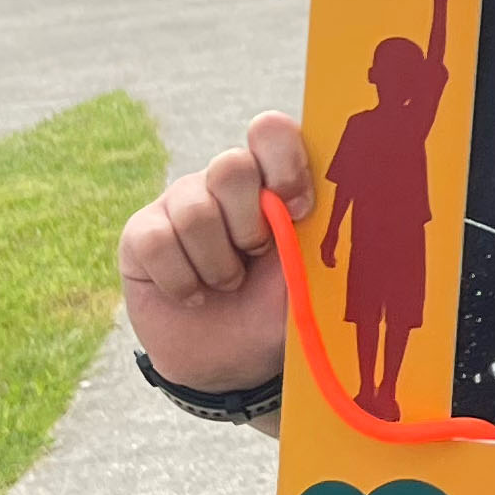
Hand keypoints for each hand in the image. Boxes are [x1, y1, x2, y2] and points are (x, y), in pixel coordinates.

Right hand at [118, 110, 311, 393]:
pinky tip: (193, 296)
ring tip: (227, 284)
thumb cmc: (276, 308)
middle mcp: (225, 181)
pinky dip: (181, 280)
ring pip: (194, 210)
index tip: (297, 211)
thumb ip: (319, 235)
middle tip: (256, 257)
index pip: (271, 132)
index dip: (284, 164)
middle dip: (249, 225)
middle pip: (231, 166)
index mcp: (273, 179)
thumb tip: (352, 200)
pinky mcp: (142, 233)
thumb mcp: (308, 275)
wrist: (232, 362)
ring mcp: (180, 202)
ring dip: (217, 264)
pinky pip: (156, 242)